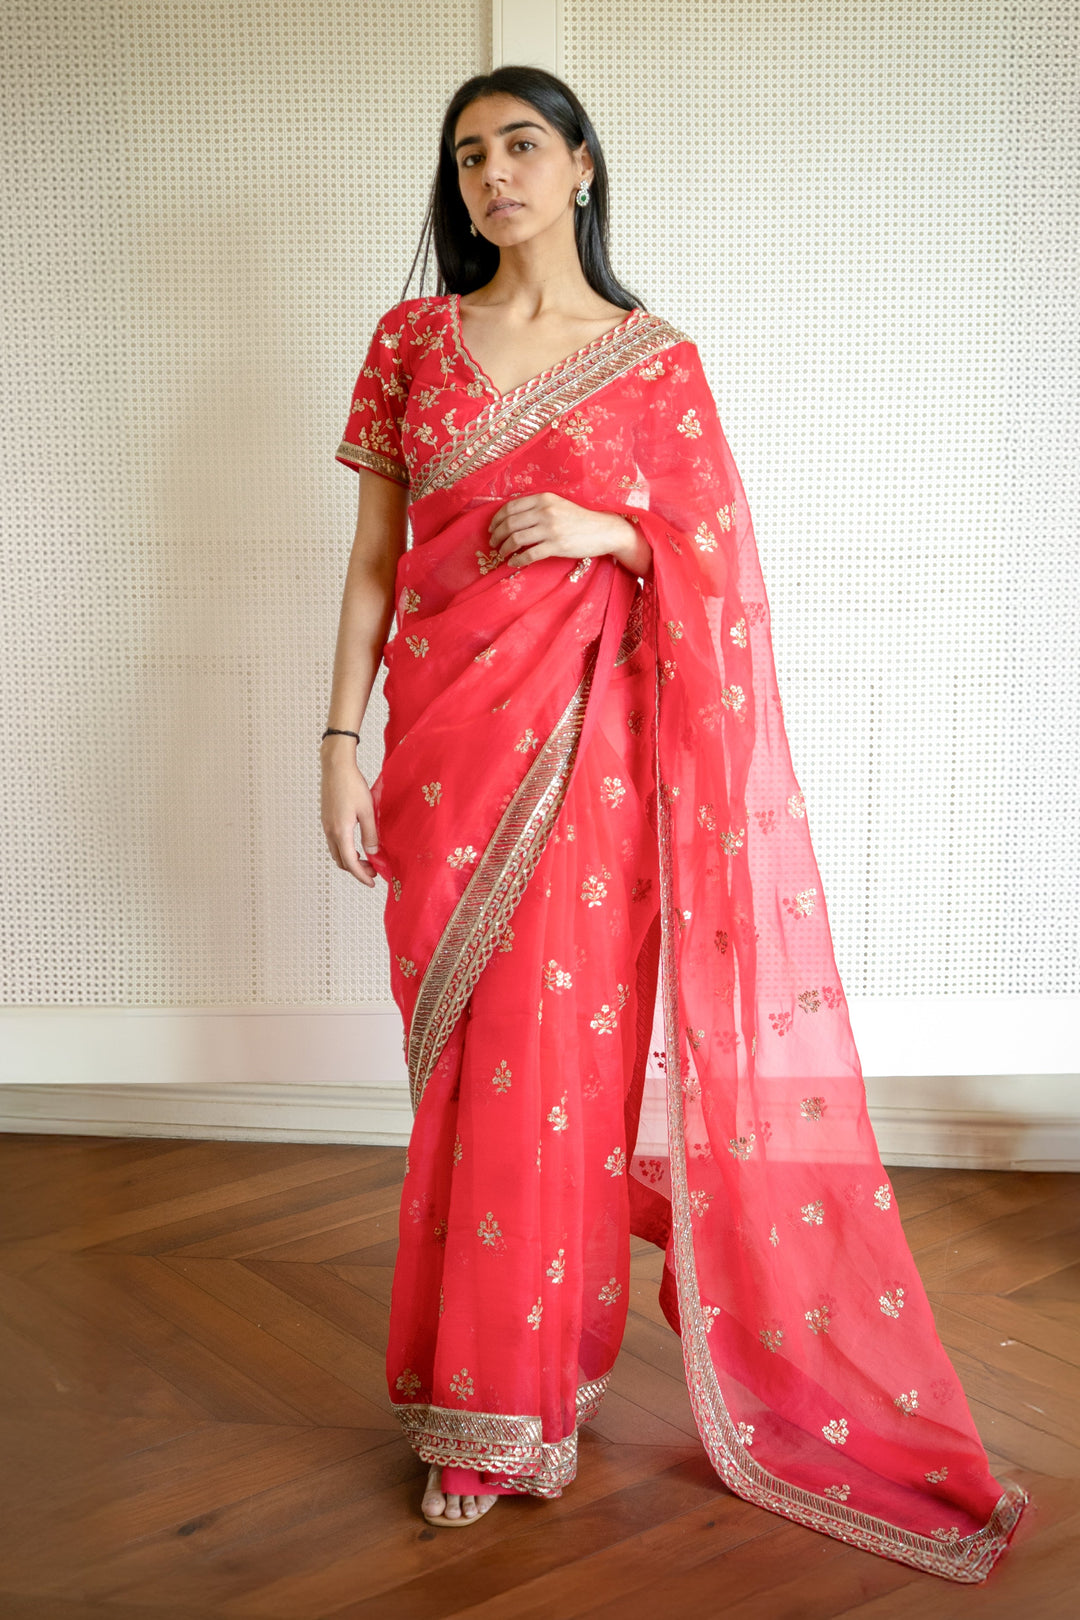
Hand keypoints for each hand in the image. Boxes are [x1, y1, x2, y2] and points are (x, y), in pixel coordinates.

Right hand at [320, 749, 380, 886]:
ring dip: (350, 860)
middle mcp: (330, 831)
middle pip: (341, 861)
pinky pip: (334, 842)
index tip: (371, 882)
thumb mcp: (368, 810)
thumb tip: (373, 852)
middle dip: (356, 870)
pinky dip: (345, 850)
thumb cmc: (352, 785)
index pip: (350, 862)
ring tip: (367, 859)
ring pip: (336, 852)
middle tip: (373, 871)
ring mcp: (326, 826)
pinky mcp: (326, 819)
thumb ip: (370, 834)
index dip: (361, 875)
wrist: (336, 766)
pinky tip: (356, 845)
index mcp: (340, 831)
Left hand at [487, 492, 647, 574]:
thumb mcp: (557, 505)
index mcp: (543, 498)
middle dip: (496, 535)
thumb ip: (537, 508)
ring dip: (504, 548)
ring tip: (502, 554)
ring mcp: (551, 529)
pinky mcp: (557, 546)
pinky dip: (517, 560)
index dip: (496, 520)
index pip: (510, 508)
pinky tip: (514, 563)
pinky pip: (529, 555)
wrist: (604, 530)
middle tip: (493, 544)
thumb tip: (511, 519)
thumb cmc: (579, 519)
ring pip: (516, 539)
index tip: (492, 529)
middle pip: (509, 524)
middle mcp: (545, 511)